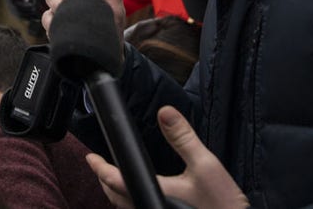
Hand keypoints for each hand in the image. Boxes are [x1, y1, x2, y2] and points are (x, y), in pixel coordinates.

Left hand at [86, 106, 247, 208]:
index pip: (115, 181)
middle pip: (115, 196)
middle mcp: (149, 207)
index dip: (100, 167)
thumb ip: (183, 138)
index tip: (91, 158)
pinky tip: (143, 193)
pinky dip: (132, 200)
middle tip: (100, 165)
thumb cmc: (221, 205)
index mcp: (154, 194)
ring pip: (125, 207)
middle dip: (105, 180)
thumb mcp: (206, 166)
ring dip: (117, 192)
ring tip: (116, 177)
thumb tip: (165, 113)